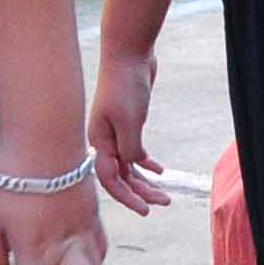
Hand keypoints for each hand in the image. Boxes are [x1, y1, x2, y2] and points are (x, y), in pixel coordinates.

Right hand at [87, 47, 167, 211]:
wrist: (129, 54)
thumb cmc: (125, 85)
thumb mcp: (129, 122)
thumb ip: (130, 149)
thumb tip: (134, 166)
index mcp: (99, 141)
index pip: (110, 179)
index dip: (126, 197)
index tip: (145, 210)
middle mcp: (104, 140)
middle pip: (121, 176)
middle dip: (140, 192)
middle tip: (162, 203)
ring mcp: (115, 132)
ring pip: (129, 166)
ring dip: (145, 181)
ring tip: (164, 195)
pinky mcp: (128, 123)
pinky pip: (135, 151)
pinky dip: (146, 163)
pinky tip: (159, 170)